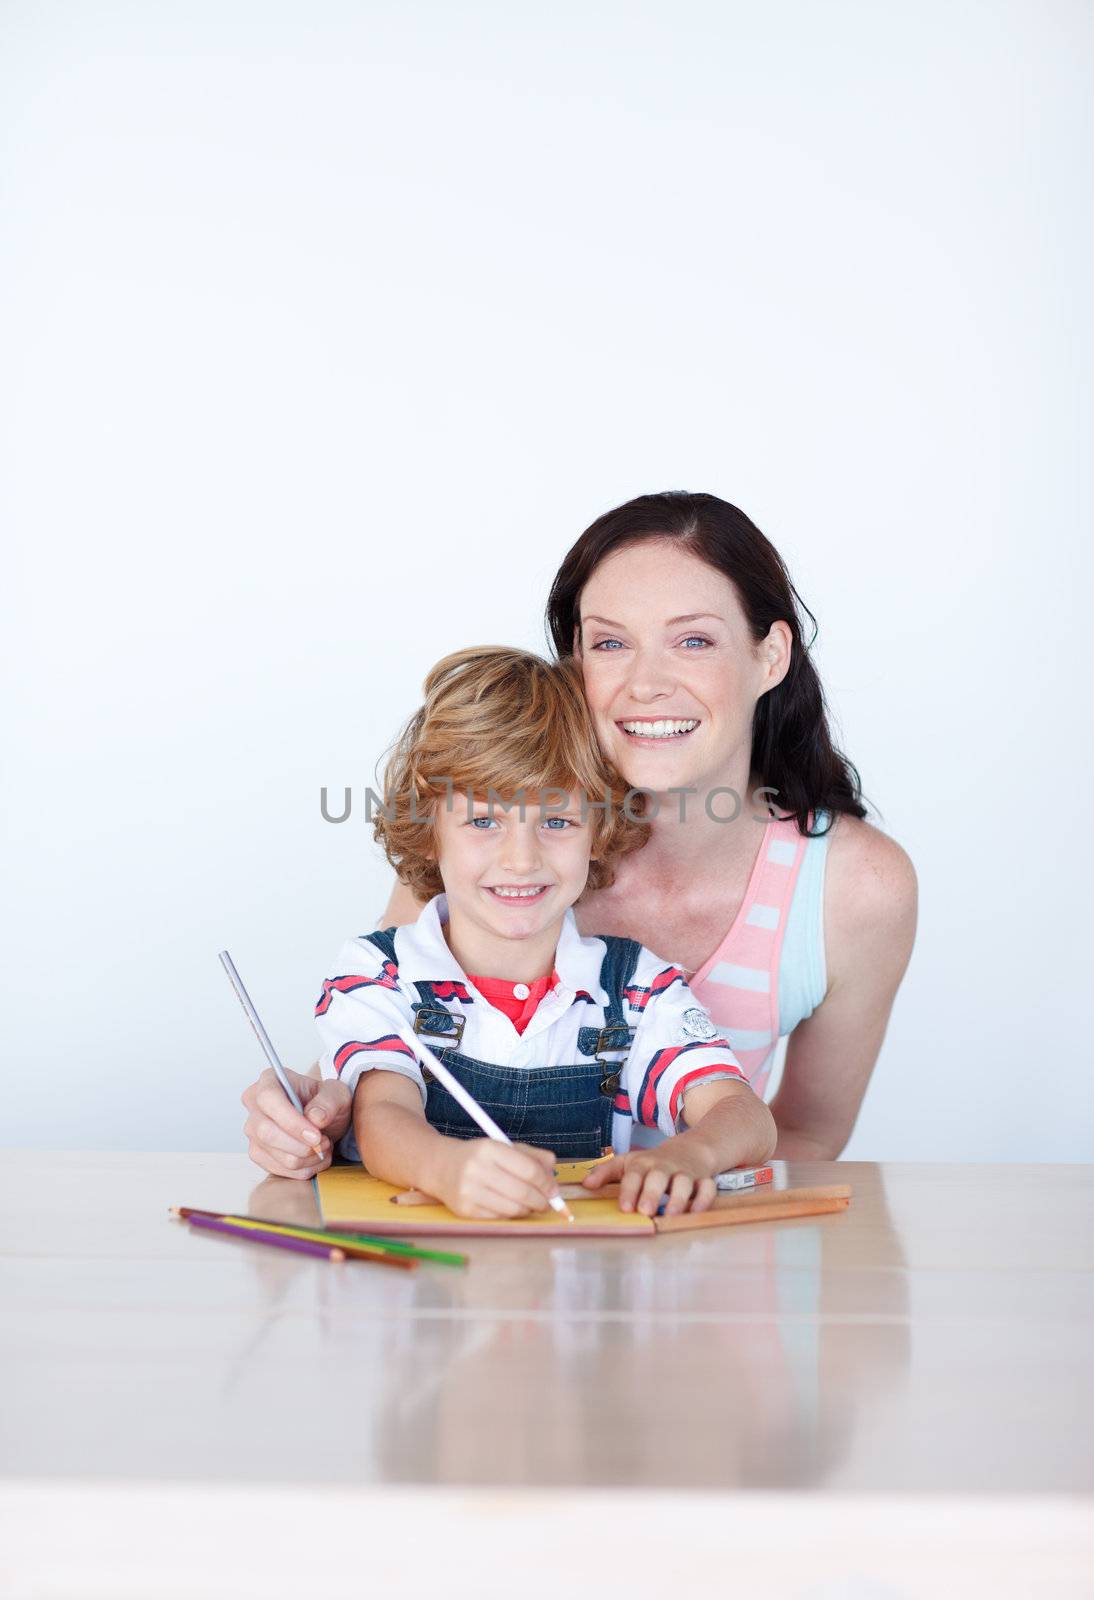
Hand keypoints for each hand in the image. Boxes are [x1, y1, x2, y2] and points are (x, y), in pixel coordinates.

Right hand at [241, 1067, 351, 1178]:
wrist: (323, 1119)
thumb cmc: (326, 1101)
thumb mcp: (337, 1094)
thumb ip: (328, 1102)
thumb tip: (315, 1117)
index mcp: (269, 1080)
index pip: (269, 1099)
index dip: (291, 1121)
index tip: (316, 1135)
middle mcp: (254, 1105)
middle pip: (266, 1132)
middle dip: (301, 1145)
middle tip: (324, 1142)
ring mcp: (253, 1131)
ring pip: (276, 1155)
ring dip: (307, 1157)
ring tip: (324, 1146)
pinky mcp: (258, 1153)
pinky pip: (280, 1170)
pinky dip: (304, 1168)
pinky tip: (315, 1156)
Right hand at [434, 1139, 560, 1219]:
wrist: (440, 1166)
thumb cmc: (479, 1157)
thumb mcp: (504, 1147)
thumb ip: (532, 1155)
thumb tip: (554, 1168)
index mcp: (489, 1148)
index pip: (528, 1169)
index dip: (546, 1182)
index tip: (554, 1189)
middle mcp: (477, 1169)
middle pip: (522, 1191)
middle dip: (541, 1200)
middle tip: (548, 1203)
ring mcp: (468, 1191)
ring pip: (512, 1209)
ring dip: (528, 1210)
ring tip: (532, 1206)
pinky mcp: (464, 1210)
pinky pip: (498, 1218)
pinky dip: (512, 1215)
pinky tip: (514, 1209)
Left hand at [582, 1140, 717, 1216]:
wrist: (690, 1148)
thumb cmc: (653, 1162)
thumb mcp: (628, 1162)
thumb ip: (606, 1172)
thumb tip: (586, 1185)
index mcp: (644, 1163)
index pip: (634, 1174)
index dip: (629, 1189)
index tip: (625, 1207)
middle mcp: (664, 1167)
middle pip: (659, 1177)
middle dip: (652, 1193)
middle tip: (645, 1211)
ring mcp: (685, 1172)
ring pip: (685, 1183)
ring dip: (679, 1198)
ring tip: (671, 1215)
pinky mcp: (703, 1179)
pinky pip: (708, 1188)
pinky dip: (704, 1200)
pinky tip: (696, 1213)